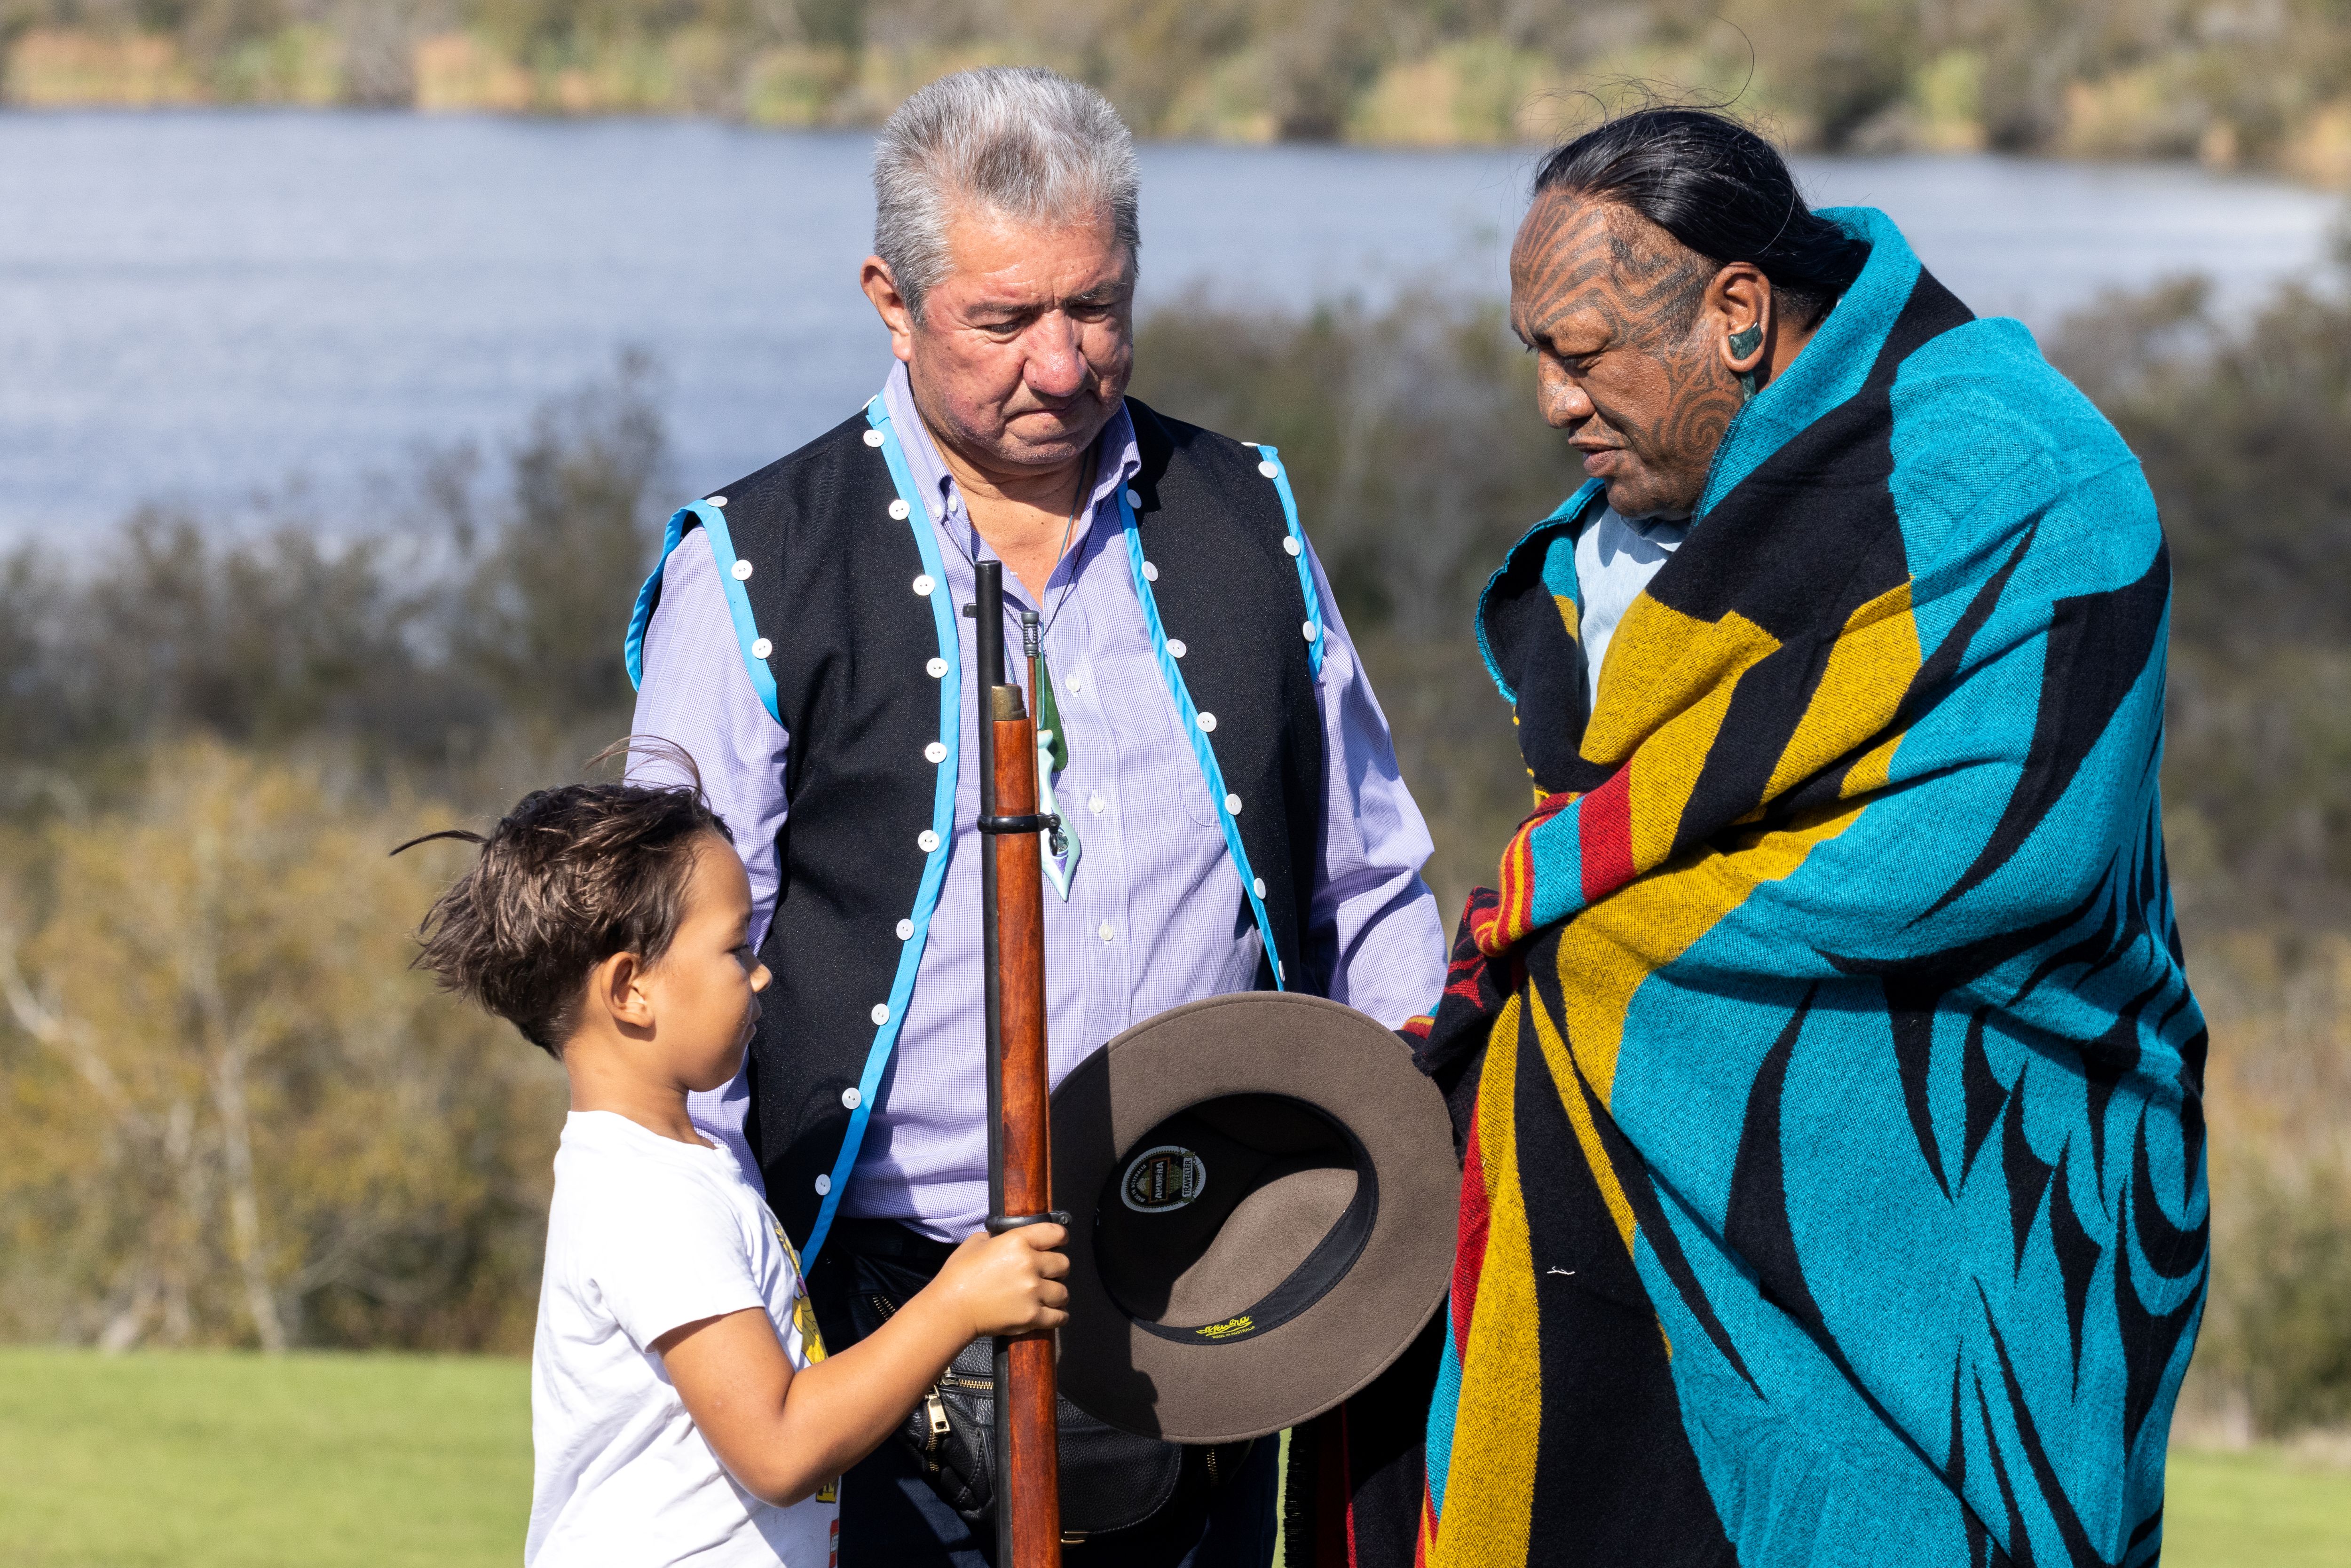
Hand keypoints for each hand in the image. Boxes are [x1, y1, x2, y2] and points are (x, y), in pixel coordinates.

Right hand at [929, 1224, 1070, 1337]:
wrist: (951, 1309)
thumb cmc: (959, 1274)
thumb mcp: (977, 1242)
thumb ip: (1001, 1237)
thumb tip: (1012, 1239)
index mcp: (1018, 1241)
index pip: (1057, 1233)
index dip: (1060, 1238)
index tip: (1058, 1244)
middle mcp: (1030, 1264)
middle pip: (1064, 1264)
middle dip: (1057, 1269)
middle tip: (1046, 1274)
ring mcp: (1033, 1292)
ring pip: (1063, 1292)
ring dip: (1056, 1294)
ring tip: (1046, 1295)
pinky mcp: (1032, 1316)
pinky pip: (1059, 1316)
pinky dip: (1057, 1316)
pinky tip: (1051, 1313)